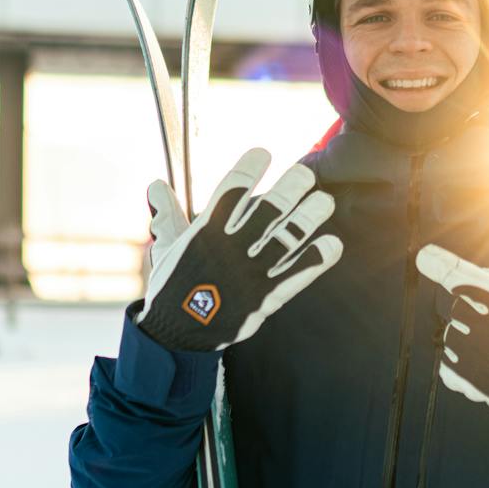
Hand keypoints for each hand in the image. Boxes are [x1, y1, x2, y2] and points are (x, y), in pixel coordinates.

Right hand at [137, 148, 341, 351]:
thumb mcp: (167, 248)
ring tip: (325, 201)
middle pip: (269, 210)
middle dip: (290, 187)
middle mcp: (232, 248)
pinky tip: (332, 244)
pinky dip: (317, 259)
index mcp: (206, 232)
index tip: (263, 153)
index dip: (248, 169)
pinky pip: (298, 274)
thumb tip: (156, 185)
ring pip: (288, 238)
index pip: (231, 191)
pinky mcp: (267, 296)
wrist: (178, 334)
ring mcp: (252, 272)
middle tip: (305, 174)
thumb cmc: (173, 287)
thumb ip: (169, 214)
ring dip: (309, 218)